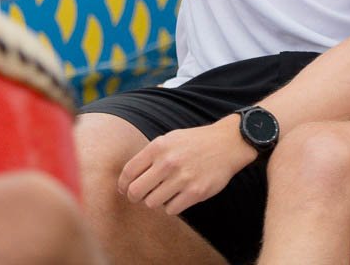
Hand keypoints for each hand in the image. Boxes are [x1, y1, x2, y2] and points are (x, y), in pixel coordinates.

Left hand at [118, 116, 254, 215]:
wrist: (227, 144)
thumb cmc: (194, 142)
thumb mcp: (169, 139)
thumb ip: (150, 156)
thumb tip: (128, 179)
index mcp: (158, 147)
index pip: (128, 172)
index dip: (122, 184)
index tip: (124, 189)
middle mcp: (167, 163)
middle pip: (136, 191)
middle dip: (135, 197)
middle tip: (141, 196)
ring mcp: (181, 178)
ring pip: (152, 203)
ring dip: (155, 201)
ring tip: (164, 193)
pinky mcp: (195, 192)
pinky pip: (171, 210)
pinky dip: (171, 206)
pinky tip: (178, 196)